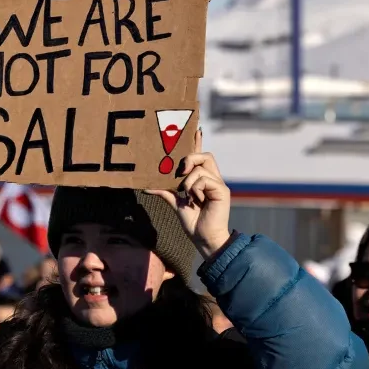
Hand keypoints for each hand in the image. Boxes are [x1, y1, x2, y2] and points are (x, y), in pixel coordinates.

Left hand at [146, 129, 231, 259]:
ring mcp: (218, 184)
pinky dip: (195, 188)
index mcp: (203, 180)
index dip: (198, 143)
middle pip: (205, 155)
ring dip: (188, 181)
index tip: (195, 129)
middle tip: (180, 172)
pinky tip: (195, 199)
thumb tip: (146, 186)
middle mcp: (213, 179)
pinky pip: (204, 179)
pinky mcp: (222, 190)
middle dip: (190, 158)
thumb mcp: (176, 204)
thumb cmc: (193, 223)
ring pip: (202, 167)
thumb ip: (165, 192)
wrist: (203, 239)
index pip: (201, 157)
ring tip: (187, 195)